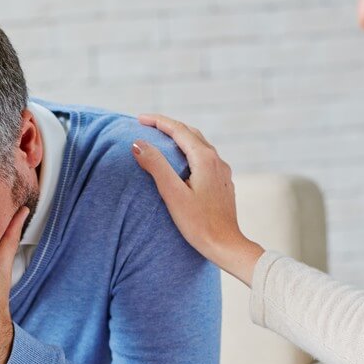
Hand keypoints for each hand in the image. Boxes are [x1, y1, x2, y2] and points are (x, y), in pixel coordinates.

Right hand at [132, 114, 264, 285]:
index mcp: (204, 158)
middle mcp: (217, 160)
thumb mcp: (172, 194)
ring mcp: (222, 172)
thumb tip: (137, 143)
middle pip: (190, 133)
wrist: (226, 245)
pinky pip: (205, 159)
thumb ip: (156, 166)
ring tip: (162, 140)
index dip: (158, 121)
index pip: (178, 130)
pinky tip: (183, 162)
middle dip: (169, 126)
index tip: (139, 118)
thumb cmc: (198, 224)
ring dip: (180, 138)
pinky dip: (189, 152)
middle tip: (148, 124)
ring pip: (199, 145)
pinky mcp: (223, 184)